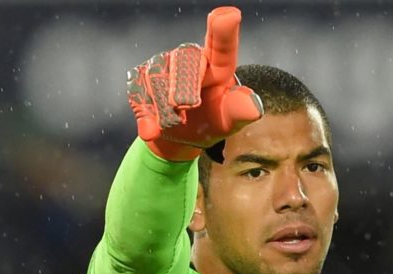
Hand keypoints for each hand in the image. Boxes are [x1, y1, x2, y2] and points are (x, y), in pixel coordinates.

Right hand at [126, 6, 262, 159]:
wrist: (179, 139)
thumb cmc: (210, 122)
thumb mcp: (228, 121)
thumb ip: (240, 112)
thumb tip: (254, 106)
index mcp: (218, 63)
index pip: (222, 45)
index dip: (223, 30)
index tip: (226, 16)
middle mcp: (189, 58)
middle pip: (184, 60)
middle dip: (184, 85)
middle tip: (188, 106)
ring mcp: (162, 66)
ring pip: (157, 77)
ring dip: (164, 105)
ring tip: (175, 121)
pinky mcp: (140, 79)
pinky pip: (138, 93)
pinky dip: (145, 115)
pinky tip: (152, 130)